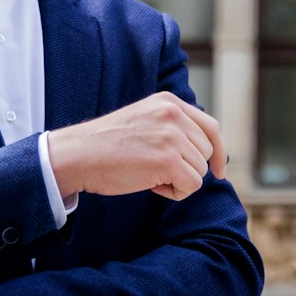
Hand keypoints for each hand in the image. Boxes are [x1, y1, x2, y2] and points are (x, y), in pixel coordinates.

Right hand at [48, 92, 225, 201]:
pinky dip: (175, 193)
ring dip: (178, 181)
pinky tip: (151, 186)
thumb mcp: (145, 120)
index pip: (211, 127)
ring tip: (148, 174)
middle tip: (155, 170)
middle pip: (206, 152)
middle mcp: (174, 114)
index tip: (218, 170)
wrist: (77, 155)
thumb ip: (174, 127)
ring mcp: (172, 136)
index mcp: (169, 102)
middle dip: (186, 168)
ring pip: (200, 171)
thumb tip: (208, 153)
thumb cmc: (107, 145)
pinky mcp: (168, 160)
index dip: (218, 151)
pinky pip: (191, 185)